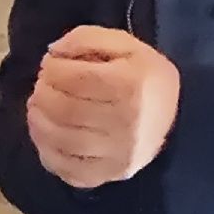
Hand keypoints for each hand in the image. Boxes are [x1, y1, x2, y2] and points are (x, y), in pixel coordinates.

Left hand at [26, 26, 180, 188]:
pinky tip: (44, 135)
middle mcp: (125, 123)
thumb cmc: (145, 76)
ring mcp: (117, 154)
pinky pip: (68, 170)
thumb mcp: (125, 44)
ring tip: (37, 107)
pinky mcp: (110, 175)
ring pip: (62, 141)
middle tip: (42, 85)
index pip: (74, 78)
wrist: (176, 116)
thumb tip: (53, 51)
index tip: (49, 64)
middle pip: (65, 110)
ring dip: (38, 122)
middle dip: (43, 94)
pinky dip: (46, 152)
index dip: (52, 69)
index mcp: (130, 85)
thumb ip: (87, 38)